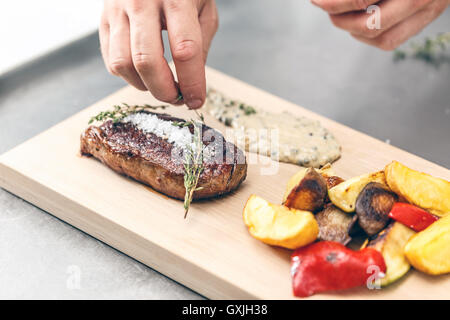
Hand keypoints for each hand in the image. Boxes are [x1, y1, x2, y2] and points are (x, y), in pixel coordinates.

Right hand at [100, 0, 218, 108]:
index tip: (196, 101)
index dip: (192, 83)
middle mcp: (142, 1)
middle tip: (177, 98)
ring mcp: (117, 9)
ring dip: (144, 86)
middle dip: (164, 90)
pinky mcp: (103, 19)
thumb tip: (191, 84)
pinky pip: (111, 60)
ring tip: (161, 85)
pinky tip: (144, 73)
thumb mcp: (204, 8)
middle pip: (147, 61)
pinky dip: (129, 76)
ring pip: (123, 64)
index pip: (185, 50)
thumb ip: (201, 44)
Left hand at [311, 0, 448, 49]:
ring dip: (353, 31)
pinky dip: (367, 35)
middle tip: (326, 8)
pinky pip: (390, 41)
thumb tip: (325, 1)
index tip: (317, 1)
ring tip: (341, 15)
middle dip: (341, 19)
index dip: (335, 3)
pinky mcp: (425, 20)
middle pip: (371, 24)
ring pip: (381, 38)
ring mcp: (428, 11)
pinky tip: (357, 22)